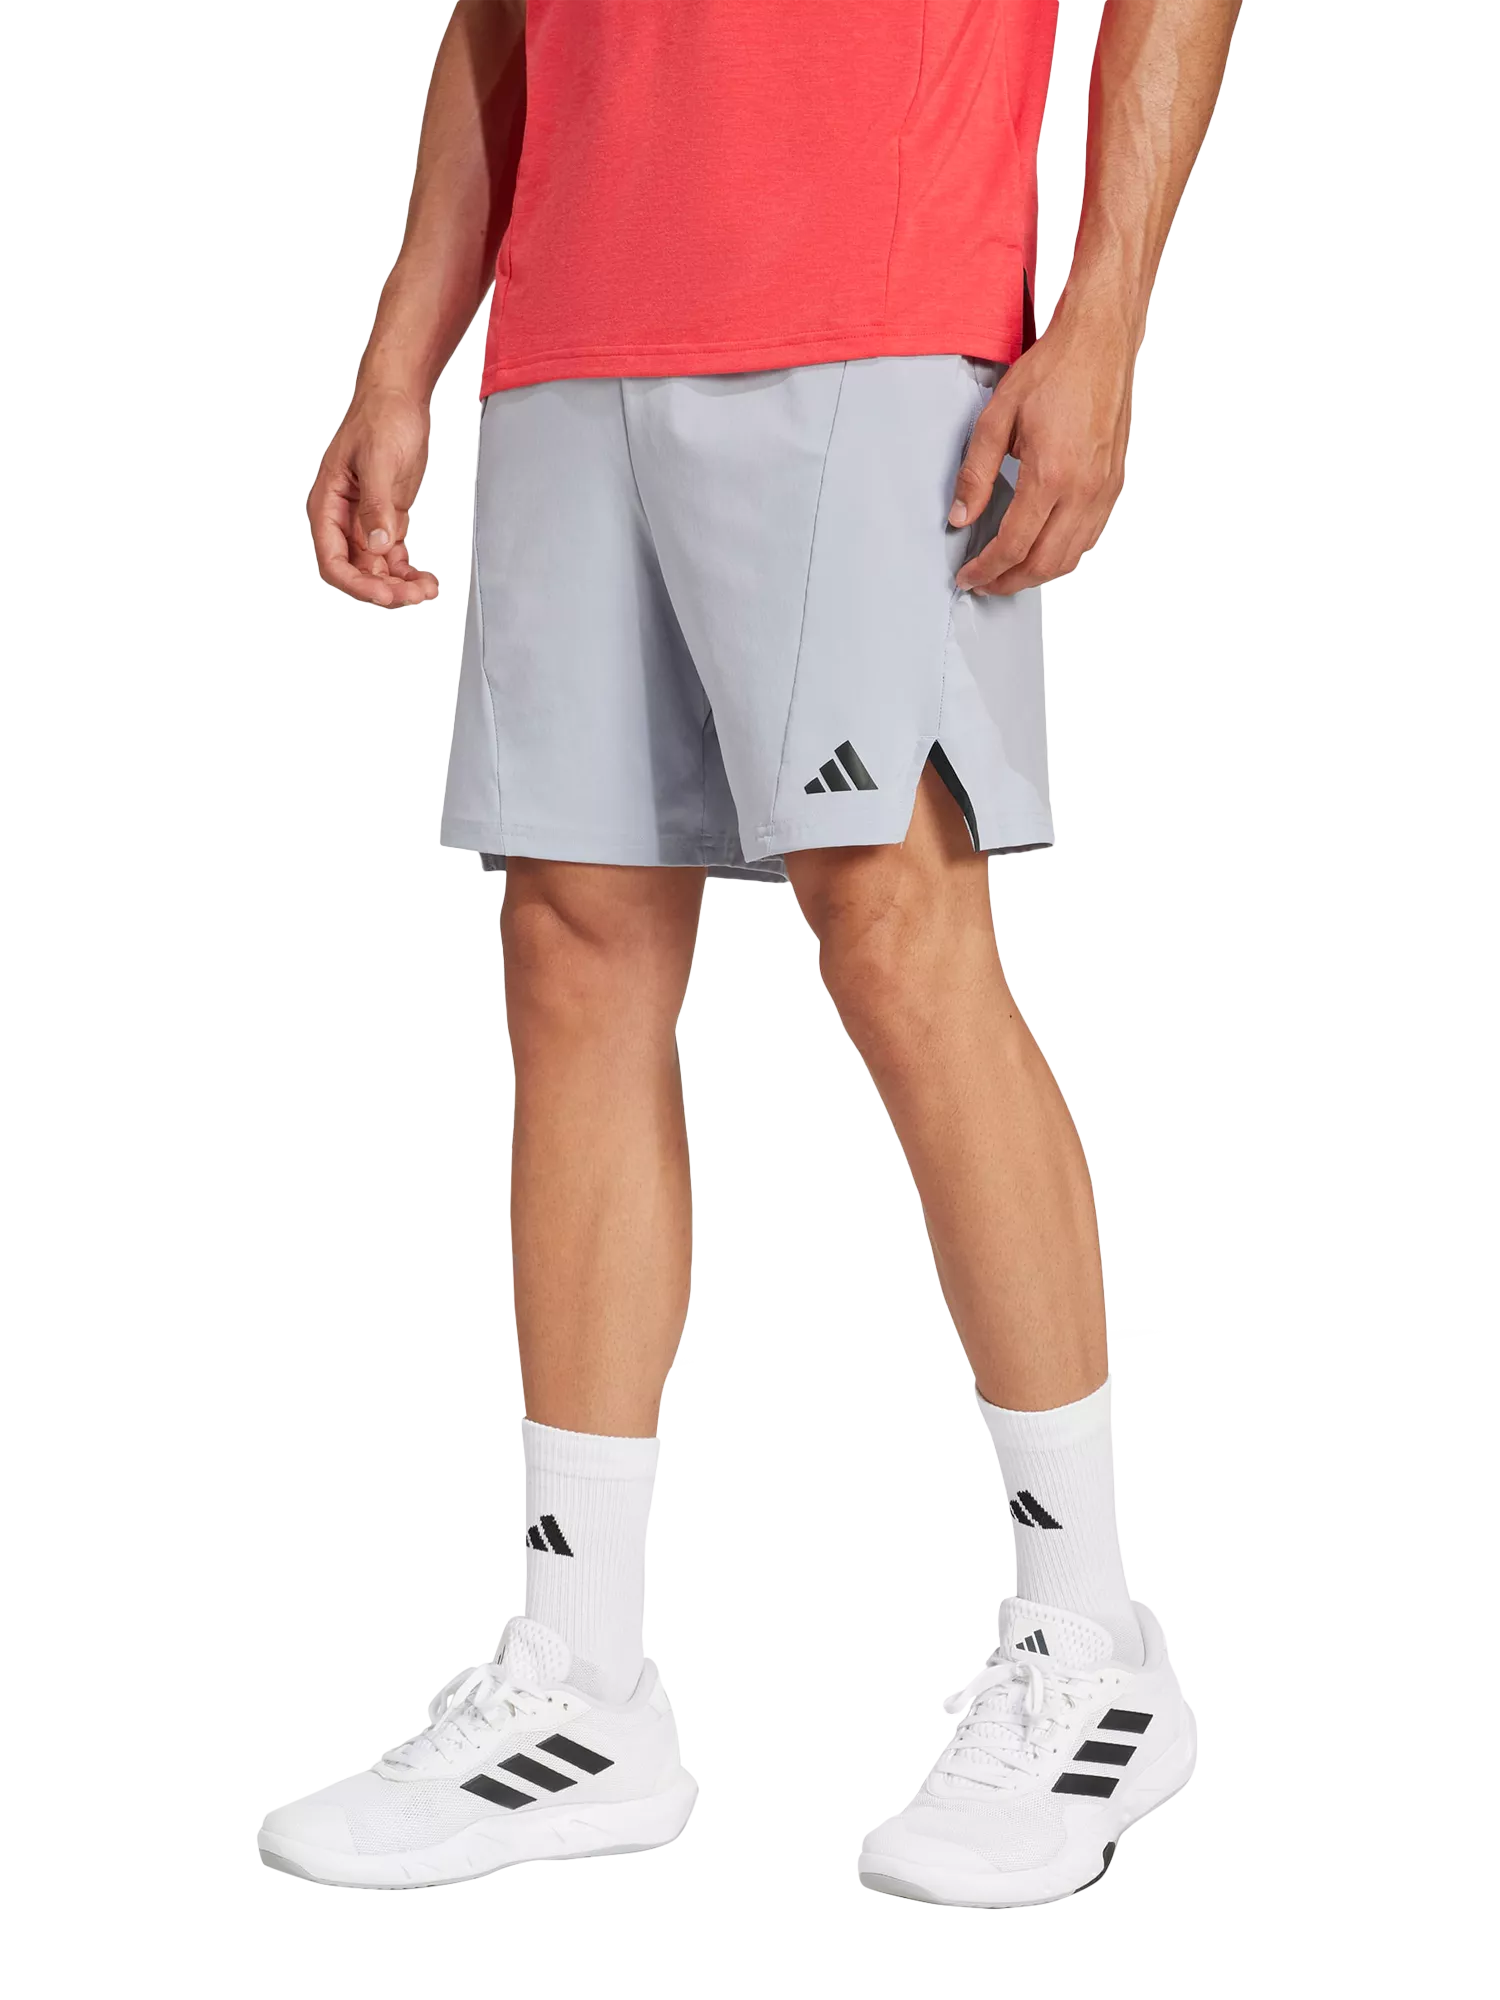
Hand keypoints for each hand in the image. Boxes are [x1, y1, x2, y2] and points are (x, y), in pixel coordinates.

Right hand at [307, 385, 439, 608]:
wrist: (399, 398)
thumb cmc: (380, 418)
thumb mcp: (379, 460)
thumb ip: (376, 505)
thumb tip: (377, 544)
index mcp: (326, 505)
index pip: (332, 561)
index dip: (357, 584)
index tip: (385, 594)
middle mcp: (341, 519)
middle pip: (357, 572)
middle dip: (385, 589)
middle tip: (416, 595)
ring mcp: (364, 522)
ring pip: (377, 570)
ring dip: (401, 586)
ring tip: (428, 589)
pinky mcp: (386, 519)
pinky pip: (393, 558)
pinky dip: (409, 573)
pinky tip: (427, 580)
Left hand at [950, 311, 1135, 596]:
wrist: (1100, 341)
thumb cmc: (1052, 371)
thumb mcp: (996, 417)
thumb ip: (975, 473)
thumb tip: (960, 516)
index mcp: (1052, 475)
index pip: (1014, 545)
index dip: (986, 569)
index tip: (967, 576)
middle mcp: (1084, 489)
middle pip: (1045, 563)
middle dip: (1009, 582)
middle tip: (984, 583)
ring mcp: (1104, 489)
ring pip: (1072, 558)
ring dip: (1037, 574)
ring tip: (1008, 572)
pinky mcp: (1114, 483)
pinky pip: (1090, 537)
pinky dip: (1063, 554)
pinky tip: (1042, 548)